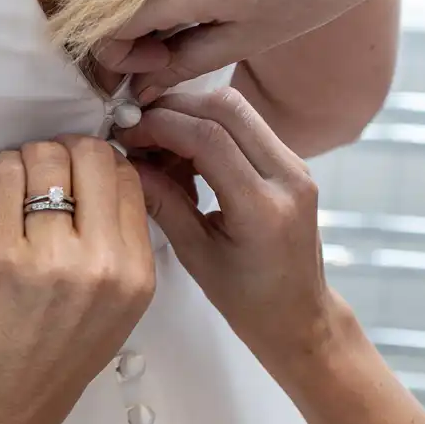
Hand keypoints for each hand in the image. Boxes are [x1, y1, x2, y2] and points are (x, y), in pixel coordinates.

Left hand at [0, 136, 155, 423]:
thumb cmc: (51, 368)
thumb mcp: (115, 314)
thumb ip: (119, 252)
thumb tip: (103, 183)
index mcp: (137, 277)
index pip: (130, 181)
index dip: (101, 169)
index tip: (78, 180)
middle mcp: (102, 264)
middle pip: (94, 157)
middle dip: (67, 153)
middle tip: (47, 174)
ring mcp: (50, 257)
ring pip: (47, 157)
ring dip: (31, 159)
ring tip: (20, 186)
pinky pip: (6, 176)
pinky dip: (2, 172)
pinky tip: (0, 194)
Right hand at [117, 88, 347, 383]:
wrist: (300, 315)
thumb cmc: (249, 301)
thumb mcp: (196, 256)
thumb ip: (163, 203)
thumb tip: (124, 160)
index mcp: (264, 208)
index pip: (209, 138)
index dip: (161, 124)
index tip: (126, 132)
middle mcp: (288, 178)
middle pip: (227, 108)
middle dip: (174, 108)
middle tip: (136, 128)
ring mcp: (296, 167)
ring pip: (238, 111)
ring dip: (191, 115)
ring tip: (157, 145)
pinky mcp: (292, 164)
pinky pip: (246, 127)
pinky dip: (209, 129)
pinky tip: (183, 156)